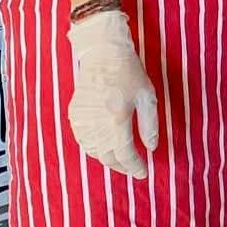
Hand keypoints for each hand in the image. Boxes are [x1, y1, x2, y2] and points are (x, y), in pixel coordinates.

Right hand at [65, 8, 160, 178]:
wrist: (102, 53)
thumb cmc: (129, 72)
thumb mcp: (147, 97)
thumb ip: (150, 125)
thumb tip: (152, 148)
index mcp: (117, 119)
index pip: (125, 154)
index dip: (135, 167)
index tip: (143, 173)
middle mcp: (97, 123)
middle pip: (108, 157)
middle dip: (122, 167)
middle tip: (134, 169)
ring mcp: (83, 120)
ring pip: (94, 152)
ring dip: (108, 160)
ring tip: (122, 160)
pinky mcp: (75, 115)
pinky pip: (83, 141)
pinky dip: (95, 149)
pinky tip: (105, 148)